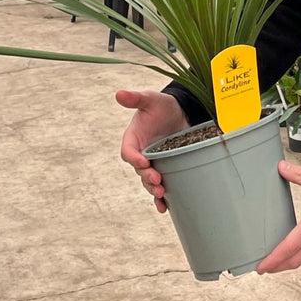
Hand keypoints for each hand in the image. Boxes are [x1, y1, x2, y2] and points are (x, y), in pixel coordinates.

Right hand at [117, 89, 188, 212]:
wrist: (180, 112)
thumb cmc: (162, 105)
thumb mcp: (150, 99)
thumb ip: (136, 99)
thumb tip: (119, 93)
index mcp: (133, 139)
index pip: (128, 152)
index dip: (133, 158)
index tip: (143, 162)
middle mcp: (141, 153)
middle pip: (139, 170)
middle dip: (147, 177)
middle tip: (157, 180)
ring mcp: (153, 162)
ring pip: (148, 181)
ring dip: (153, 189)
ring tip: (161, 192)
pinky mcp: (165, 168)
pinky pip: (159, 185)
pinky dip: (161, 198)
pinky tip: (164, 207)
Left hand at [257, 161, 300, 273]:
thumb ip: (300, 174)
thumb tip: (281, 168)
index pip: (291, 246)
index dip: (274, 258)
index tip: (261, 266)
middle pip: (296, 259)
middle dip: (277, 266)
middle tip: (262, 267)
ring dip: (289, 260)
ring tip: (276, 257)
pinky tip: (297, 245)